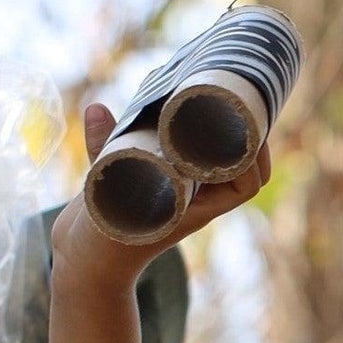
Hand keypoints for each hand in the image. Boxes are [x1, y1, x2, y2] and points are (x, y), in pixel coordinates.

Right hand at [51, 102, 272, 293]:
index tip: (246, 127)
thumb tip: (96, 108)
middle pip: (238, 160)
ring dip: (218, 119)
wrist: (88, 260)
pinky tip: (175, 88)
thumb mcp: (106, 198)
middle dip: (241, 126)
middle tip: (234, 88)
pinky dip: (185, 118)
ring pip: (214, 148)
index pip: (246, 185)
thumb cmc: (104, 241)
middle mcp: (197, 194)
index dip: (254, 157)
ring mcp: (182, 182)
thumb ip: (103, 152)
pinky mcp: (161, 171)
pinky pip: (185, 142)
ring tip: (212, 81)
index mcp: (200, 208)